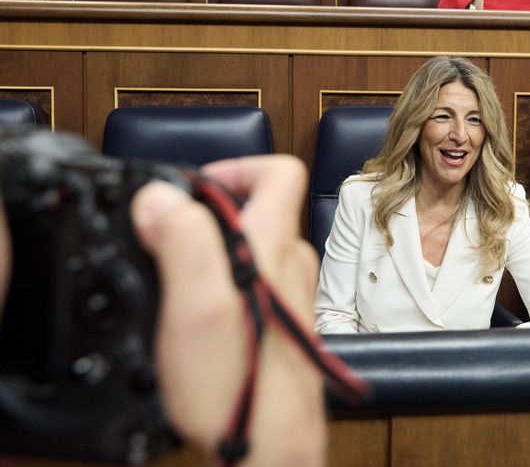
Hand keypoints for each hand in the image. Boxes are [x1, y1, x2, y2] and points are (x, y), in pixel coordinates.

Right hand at [131, 155, 324, 466]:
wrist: (272, 446)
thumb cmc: (240, 386)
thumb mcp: (196, 304)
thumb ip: (183, 240)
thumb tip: (162, 195)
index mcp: (274, 246)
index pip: (278, 172)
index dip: (235, 166)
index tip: (194, 187)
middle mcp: (291, 265)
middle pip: (260, 209)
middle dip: (211, 213)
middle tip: (169, 237)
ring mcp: (291, 295)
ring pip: (254, 249)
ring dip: (215, 250)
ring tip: (178, 278)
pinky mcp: (282, 323)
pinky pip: (254, 284)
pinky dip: (224, 284)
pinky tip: (198, 315)